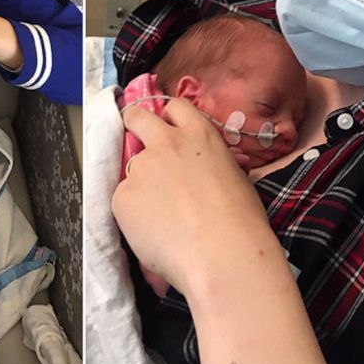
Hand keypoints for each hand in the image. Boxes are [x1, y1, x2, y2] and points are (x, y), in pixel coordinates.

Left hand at [112, 97, 273, 294]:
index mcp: (199, 135)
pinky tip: (155, 233)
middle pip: (137, 117)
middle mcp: (165, 143)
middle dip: (134, 123)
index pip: (175, 108)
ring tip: (162, 217)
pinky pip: (124, 203)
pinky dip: (134, 216)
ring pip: (132, 171)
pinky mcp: (122, 196)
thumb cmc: (241, 223)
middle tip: (137, 140)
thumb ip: (210, 163)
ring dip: (141, 186)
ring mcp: (140, 168)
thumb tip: (202, 172)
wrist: (223, 255)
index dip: (168, 119)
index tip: (166, 129)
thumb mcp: (235, 177)